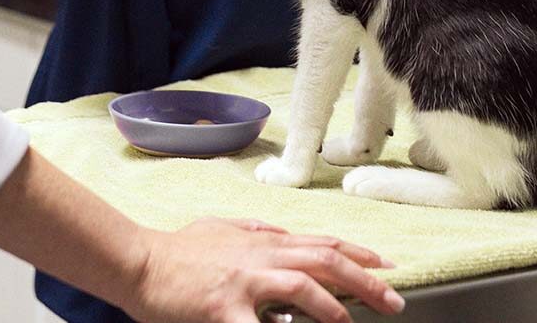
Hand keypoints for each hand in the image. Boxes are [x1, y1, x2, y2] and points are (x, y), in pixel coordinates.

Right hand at [124, 217, 404, 322]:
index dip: (358, 254)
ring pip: (301, 286)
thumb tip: (281, 231)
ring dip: (333, 306)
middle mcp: (260, 255)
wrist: (142, 262)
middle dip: (365, 280)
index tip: (387, 265)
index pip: (322, 244)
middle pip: (323, 262)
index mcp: (263, 241)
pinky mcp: (222, 308)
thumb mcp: (223, 228)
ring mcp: (243, 281)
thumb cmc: (181, 249)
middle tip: (394, 299)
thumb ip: (255, 230)